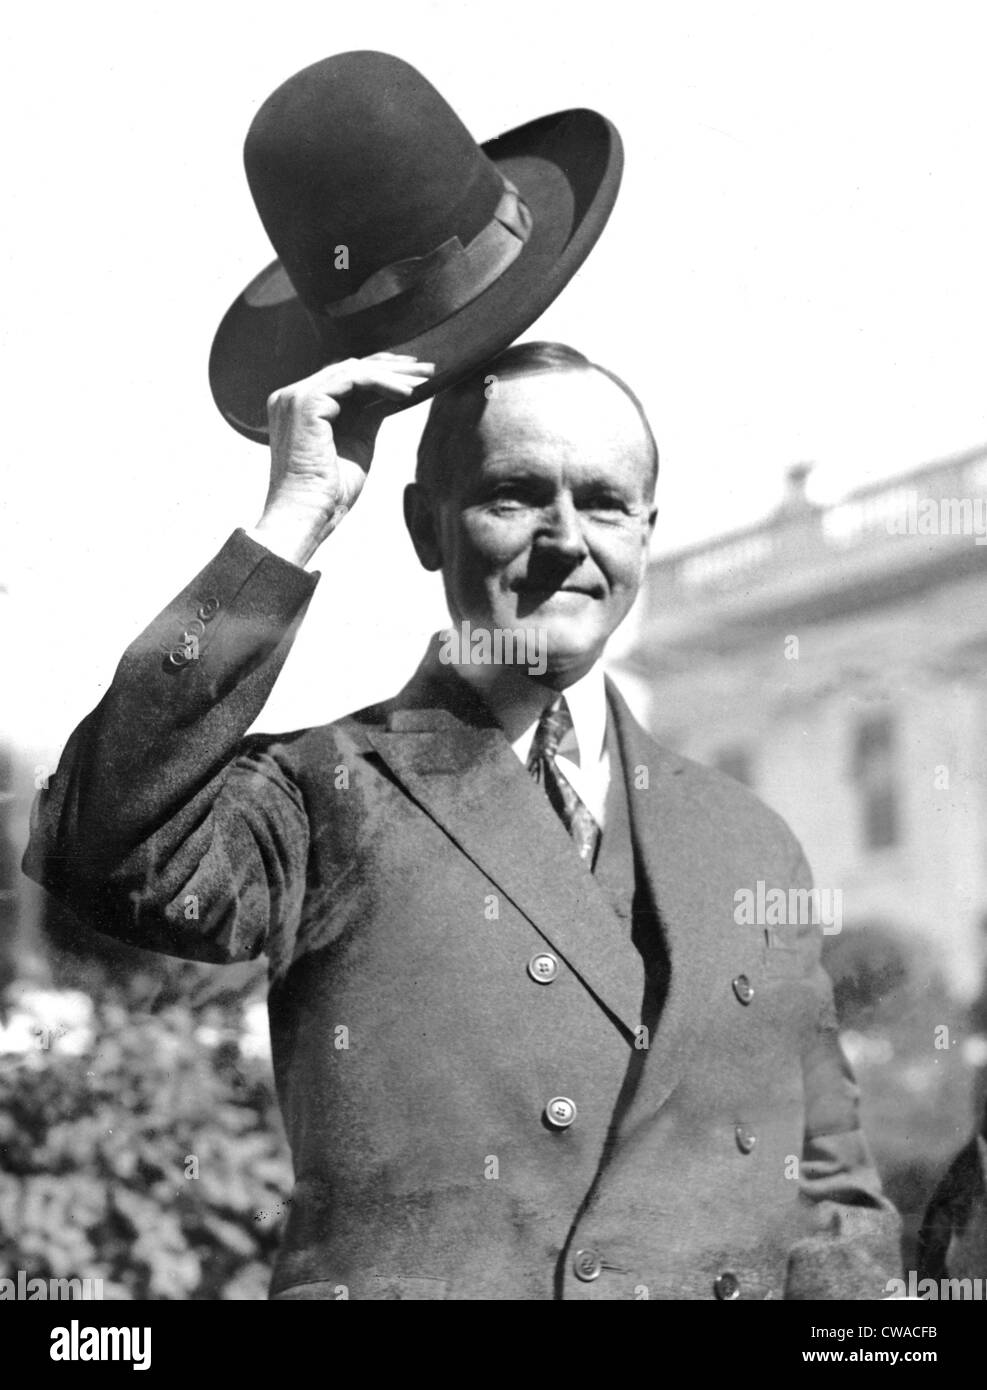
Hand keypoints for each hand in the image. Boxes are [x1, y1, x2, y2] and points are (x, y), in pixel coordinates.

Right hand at [253, 353, 434, 564]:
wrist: (309, 515)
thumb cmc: (331, 492)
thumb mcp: (357, 443)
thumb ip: (367, 416)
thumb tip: (394, 395)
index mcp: (301, 406)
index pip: (344, 377)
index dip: (381, 372)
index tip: (414, 374)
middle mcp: (293, 396)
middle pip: (350, 369)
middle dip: (392, 367)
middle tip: (428, 368)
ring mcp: (295, 396)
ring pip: (353, 370)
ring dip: (392, 374)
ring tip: (423, 382)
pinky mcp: (305, 401)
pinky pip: (352, 379)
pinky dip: (382, 383)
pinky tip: (407, 393)